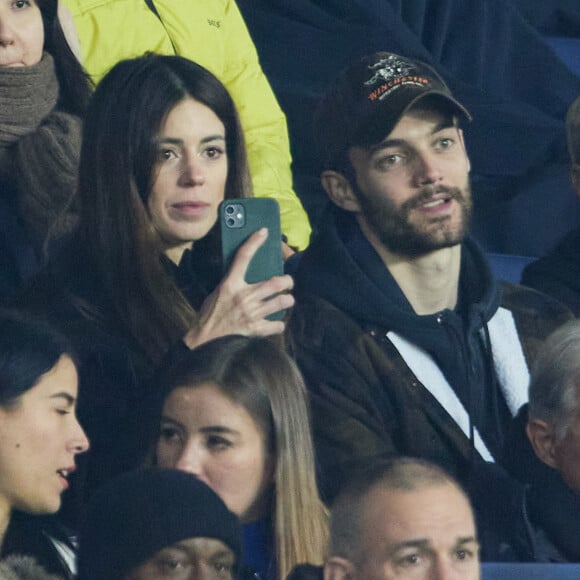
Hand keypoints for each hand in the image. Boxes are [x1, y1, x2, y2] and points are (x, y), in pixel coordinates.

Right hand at [183, 228, 294, 348]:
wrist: (204, 339)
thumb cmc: (210, 314)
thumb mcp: (218, 292)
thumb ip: (233, 283)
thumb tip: (246, 275)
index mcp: (231, 284)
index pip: (243, 257)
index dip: (254, 242)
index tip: (264, 232)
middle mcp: (244, 297)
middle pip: (275, 283)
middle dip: (287, 282)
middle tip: (288, 283)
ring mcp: (251, 313)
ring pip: (281, 302)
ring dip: (287, 301)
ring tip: (287, 300)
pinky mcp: (255, 329)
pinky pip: (277, 325)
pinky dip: (278, 324)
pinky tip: (276, 323)